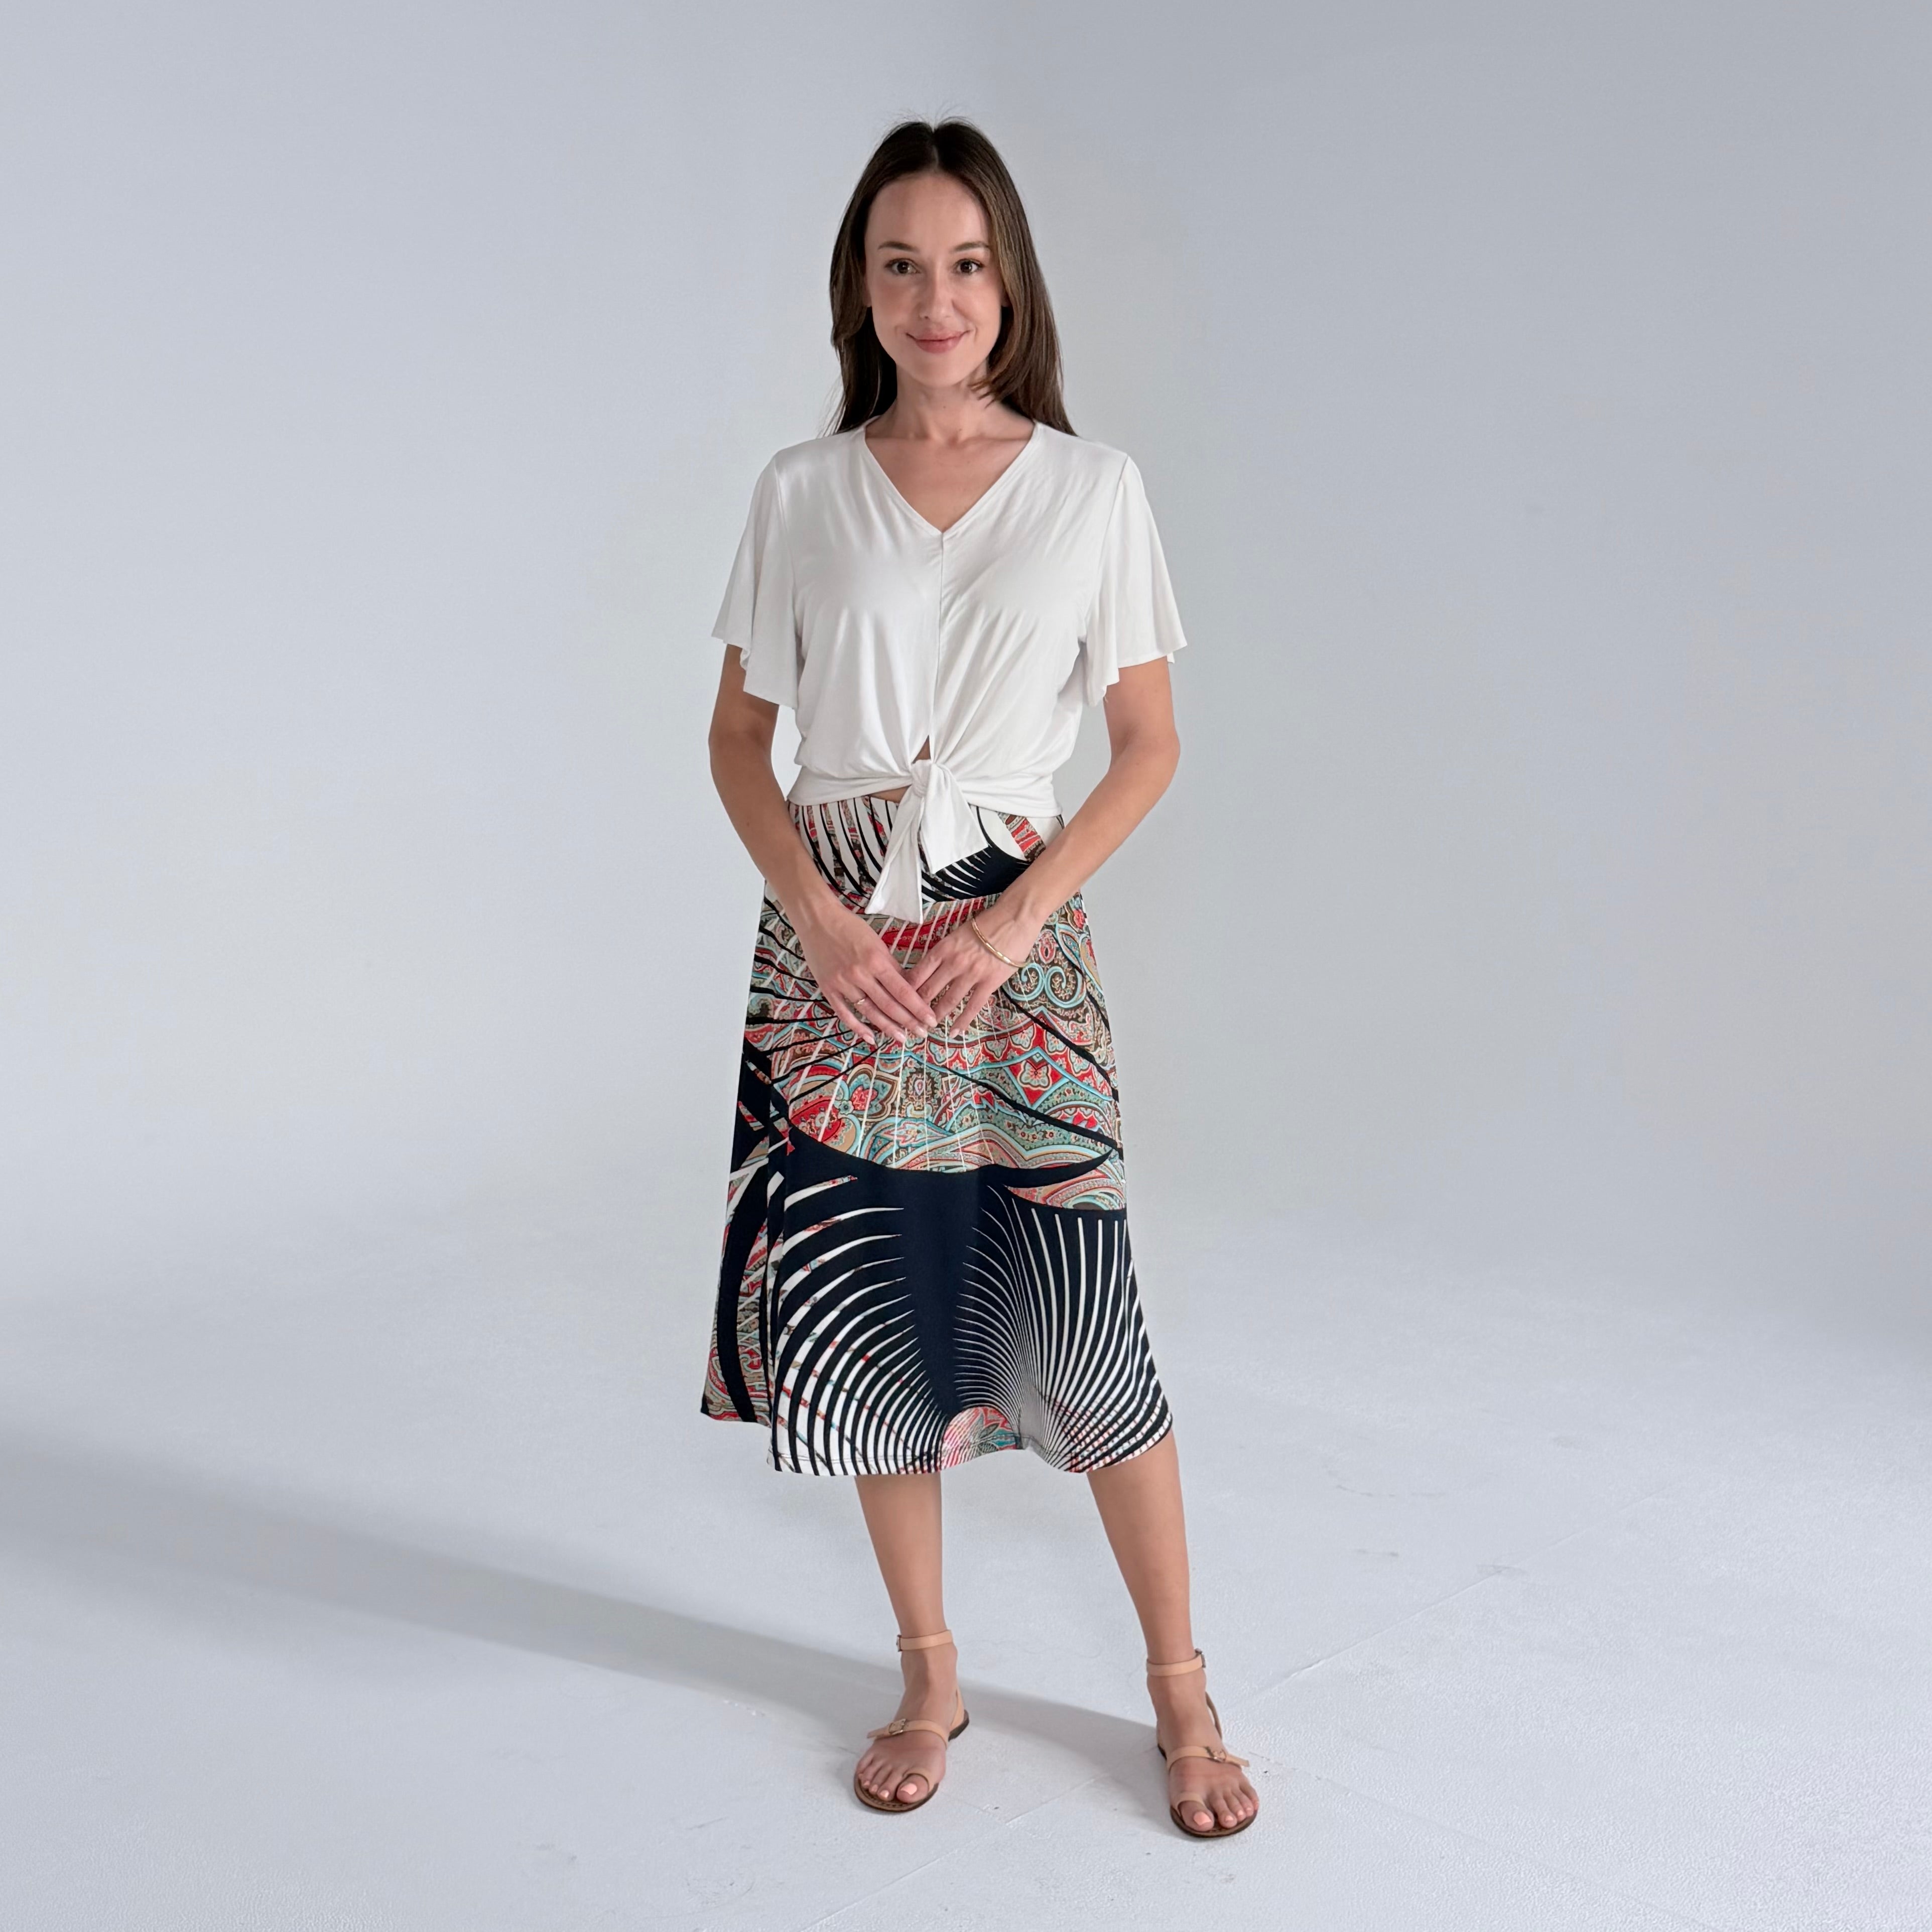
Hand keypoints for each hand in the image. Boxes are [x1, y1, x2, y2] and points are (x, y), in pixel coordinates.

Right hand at [794, 903, 937, 1044]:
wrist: (817, 920)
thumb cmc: (850, 927)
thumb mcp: (877, 942)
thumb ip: (891, 966)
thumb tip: (908, 987)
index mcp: (876, 960)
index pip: (902, 990)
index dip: (918, 1008)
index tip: (930, 1019)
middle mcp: (860, 974)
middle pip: (889, 1004)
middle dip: (908, 1021)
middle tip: (922, 1033)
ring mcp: (843, 983)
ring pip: (869, 1012)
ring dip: (887, 1027)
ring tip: (902, 1038)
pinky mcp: (828, 988)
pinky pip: (844, 1013)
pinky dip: (857, 1027)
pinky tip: (870, 1038)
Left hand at [905, 900, 1043, 1031]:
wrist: (1014, 918)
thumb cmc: (986, 923)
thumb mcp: (957, 933)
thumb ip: (945, 951)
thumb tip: (930, 968)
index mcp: (943, 948)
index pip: (918, 973)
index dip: (906, 989)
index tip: (899, 1000)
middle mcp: (953, 963)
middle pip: (928, 990)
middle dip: (916, 1007)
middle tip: (908, 1019)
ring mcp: (971, 974)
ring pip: (948, 1001)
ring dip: (936, 1016)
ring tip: (927, 1027)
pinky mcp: (989, 983)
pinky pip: (973, 1006)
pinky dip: (962, 1021)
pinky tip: (954, 1032)